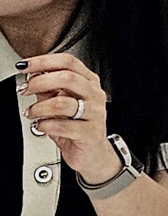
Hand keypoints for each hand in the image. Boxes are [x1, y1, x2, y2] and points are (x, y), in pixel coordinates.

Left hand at [20, 50, 116, 183]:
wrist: (92, 154)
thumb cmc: (77, 127)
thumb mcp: (60, 104)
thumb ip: (48, 89)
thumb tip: (33, 75)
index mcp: (89, 81)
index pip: (68, 62)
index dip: (44, 61)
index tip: (24, 65)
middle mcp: (94, 94)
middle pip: (67, 77)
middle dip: (39, 82)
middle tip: (25, 89)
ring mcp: (95, 113)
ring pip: (63, 102)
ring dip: (40, 107)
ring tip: (32, 113)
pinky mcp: (90, 132)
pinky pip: (63, 126)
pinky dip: (46, 125)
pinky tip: (41, 127)